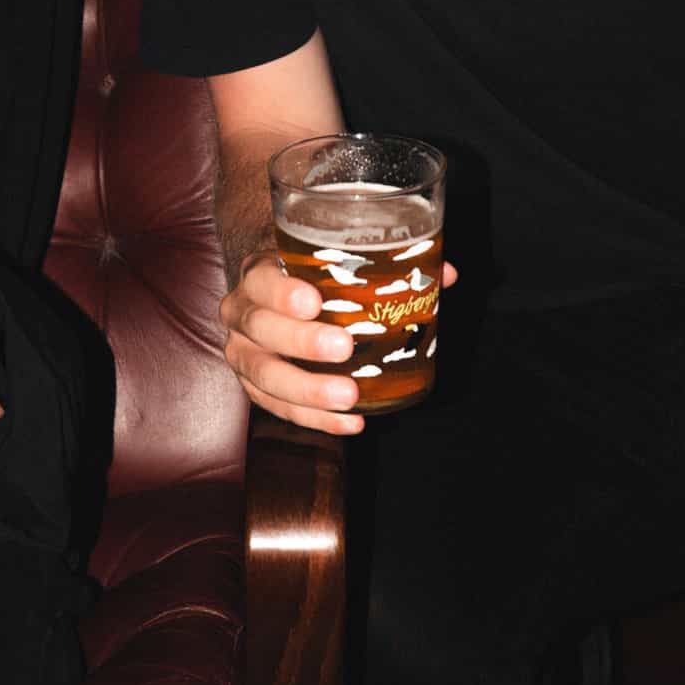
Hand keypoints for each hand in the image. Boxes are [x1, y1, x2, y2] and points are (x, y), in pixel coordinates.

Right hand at [219, 252, 456, 435]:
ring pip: (264, 375)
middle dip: (301, 341)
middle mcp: (241, 313)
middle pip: (261, 328)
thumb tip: (443, 275)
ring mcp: (242, 353)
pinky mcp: (253, 387)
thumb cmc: (310, 277)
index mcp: (259, 274)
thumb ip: (386, 264)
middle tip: (344, 347)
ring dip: (308, 389)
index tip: (315, 301)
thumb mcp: (333, 261)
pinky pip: (278, 408)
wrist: (273, 297)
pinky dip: (316, 419)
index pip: (261, 279)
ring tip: (348, 396)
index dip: (282, 292)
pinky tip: (351, 422)